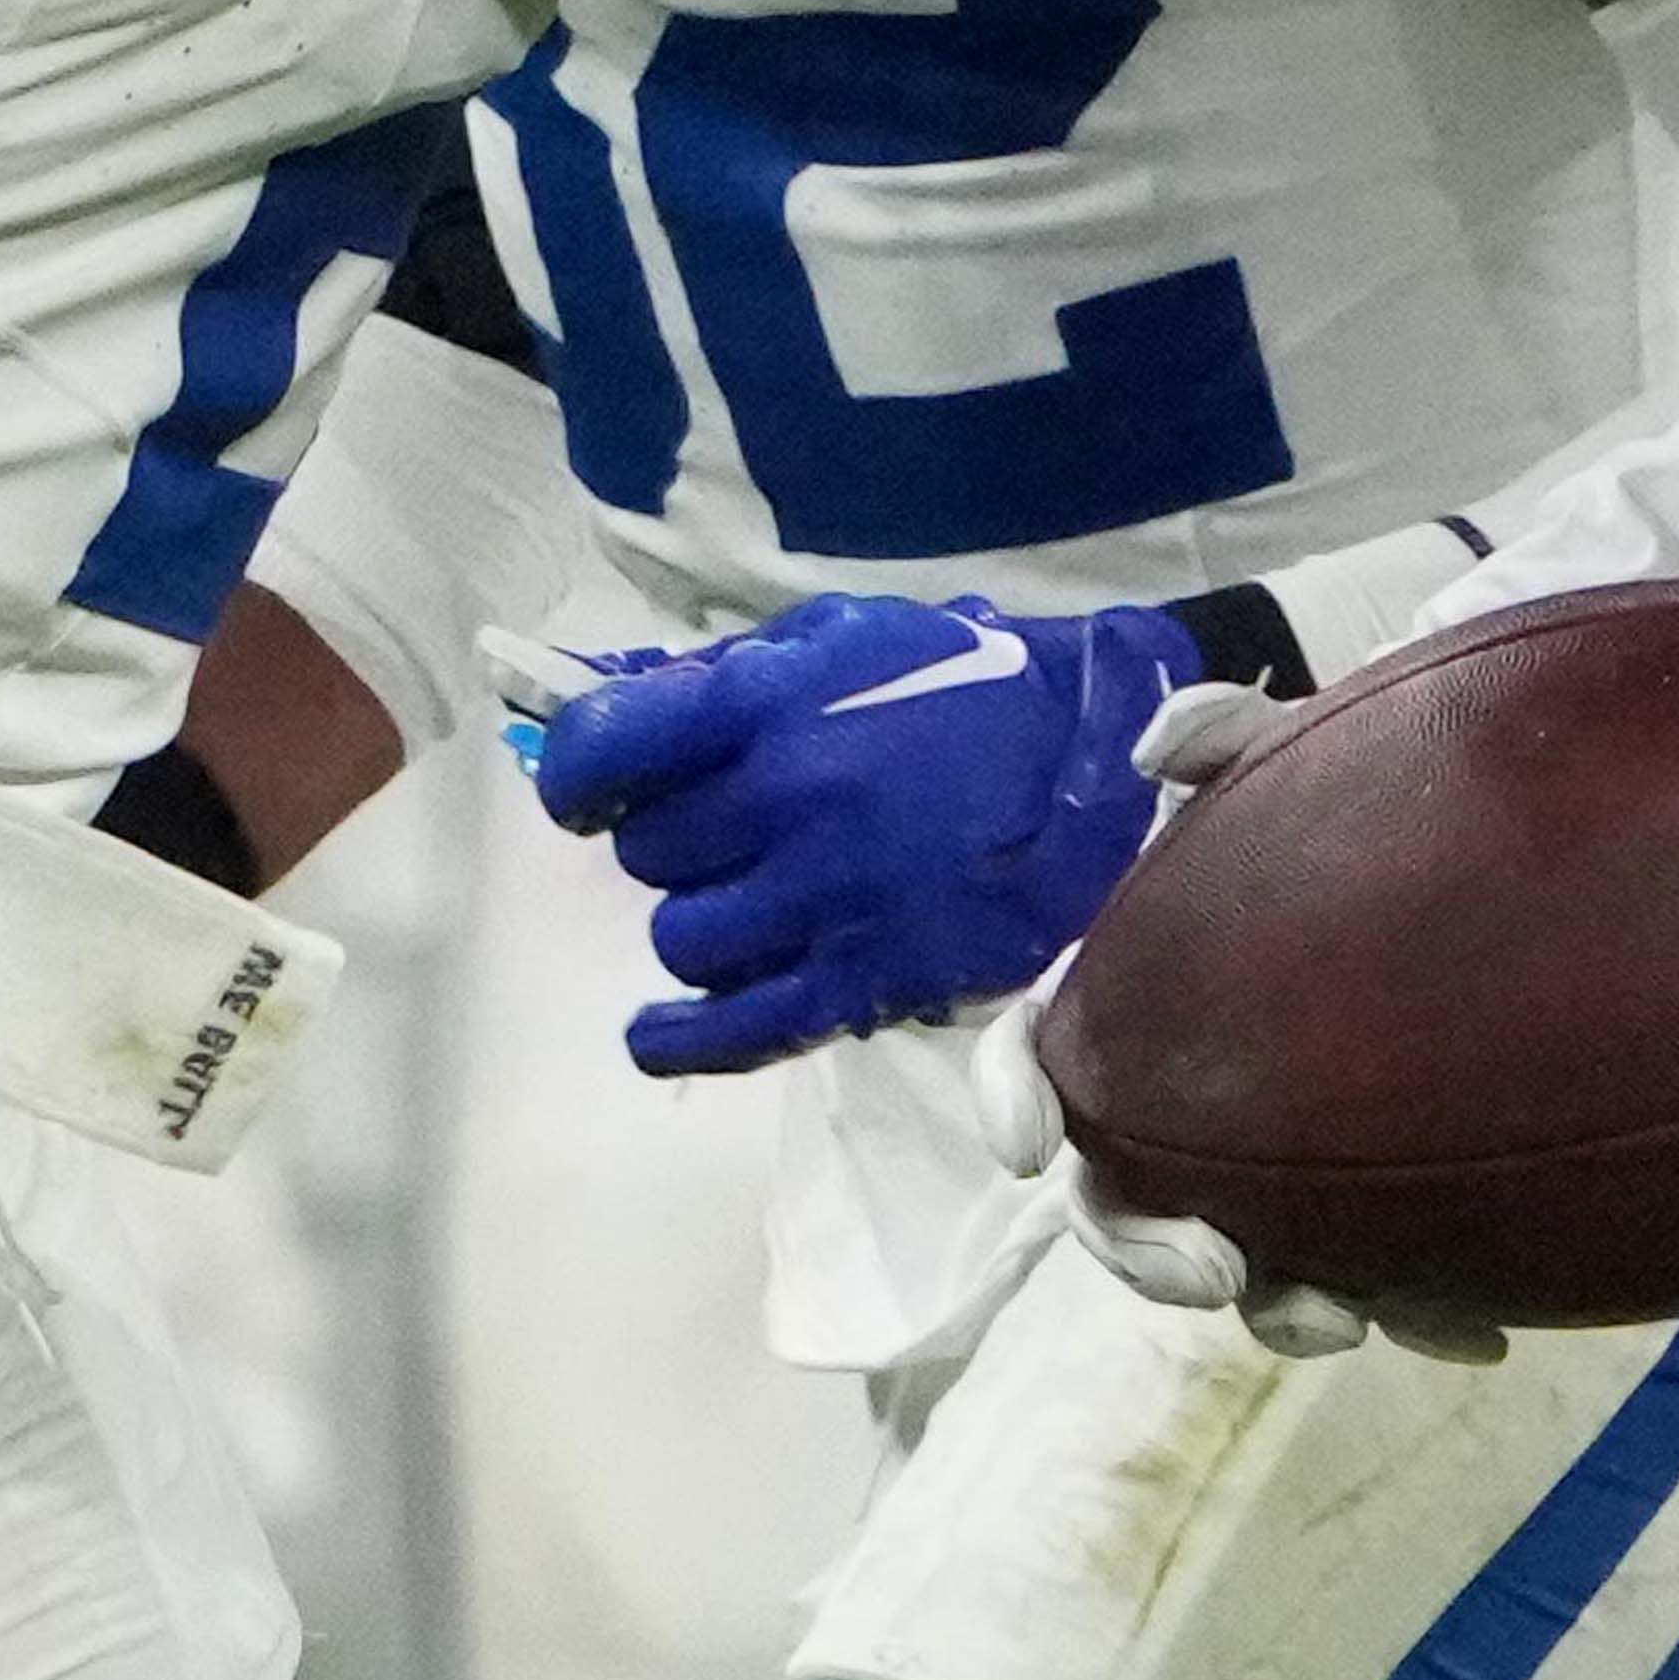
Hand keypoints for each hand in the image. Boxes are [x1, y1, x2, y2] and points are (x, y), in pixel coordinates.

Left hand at [525, 590, 1204, 1075]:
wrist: (1100, 766)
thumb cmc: (962, 686)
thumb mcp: (837, 639)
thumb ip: (709, 672)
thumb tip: (578, 698)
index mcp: (769, 705)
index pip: (601, 752)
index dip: (579, 775)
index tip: (592, 791)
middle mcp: (784, 803)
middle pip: (647, 853)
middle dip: (673, 840)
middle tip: (728, 828)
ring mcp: (824, 901)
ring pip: (683, 940)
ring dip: (702, 920)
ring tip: (757, 895)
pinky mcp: (865, 980)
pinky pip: (734, 1029)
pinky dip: (680, 1040)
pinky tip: (656, 1035)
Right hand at [953, 782, 1521, 1370]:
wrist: (1476, 877)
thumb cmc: (1349, 816)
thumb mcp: (1296, 756)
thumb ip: (1228, 733)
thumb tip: (1161, 749)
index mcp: (1132, 999)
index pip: (1033, 1051)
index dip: (1010, 1095)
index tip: (1027, 1148)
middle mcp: (1178, 1105)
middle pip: (1116, 1202)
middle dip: (1146, 1255)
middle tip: (1219, 1270)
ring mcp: (1267, 1168)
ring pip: (1237, 1268)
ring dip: (1278, 1307)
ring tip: (1347, 1318)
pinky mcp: (1361, 1210)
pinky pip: (1369, 1281)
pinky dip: (1416, 1314)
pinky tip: (1478, 1335)